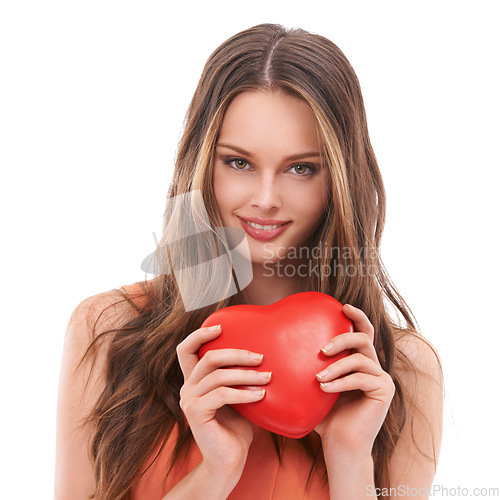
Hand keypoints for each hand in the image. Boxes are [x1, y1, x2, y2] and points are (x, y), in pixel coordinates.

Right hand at [176, 325, 271, 475]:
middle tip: (260, 357)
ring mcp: (190, 400)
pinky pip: (222, 394)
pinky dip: (244, 393)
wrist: (229, 461)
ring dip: (246, 374)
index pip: (186, 350)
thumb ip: (238, 378)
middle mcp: (188, 387)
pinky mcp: (196, 412)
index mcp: (195, 381)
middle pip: (208, 357)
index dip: (199, 335)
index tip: (221, 326)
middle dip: (237, 353)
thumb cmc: (237, 428)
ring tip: (268, 377)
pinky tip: (261, 395)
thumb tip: (261, 355)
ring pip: (218, 375)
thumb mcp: (237, 396)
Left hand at [313, 304, 394, 453]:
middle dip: (341, 338)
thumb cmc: (324, 415)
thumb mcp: (316, 385)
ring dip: (336, 366)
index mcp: (360, 361)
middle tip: (322, 349)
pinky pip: (361, 378)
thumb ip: (311, 365)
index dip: (357, 316)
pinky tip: (324, 389)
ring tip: (317, 379)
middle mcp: (374, 366)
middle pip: (363, 338)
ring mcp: (382, 378)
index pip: (363, 332)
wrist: (339, 445)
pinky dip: (340, 382)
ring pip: (360, 358)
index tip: (343, 307)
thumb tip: (282, 345)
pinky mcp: (385, 391)